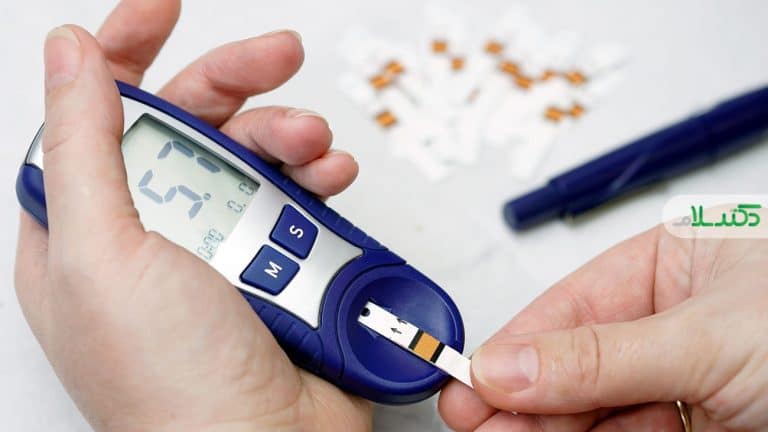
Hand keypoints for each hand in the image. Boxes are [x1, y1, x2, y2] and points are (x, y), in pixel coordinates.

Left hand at [15, 1, 369, 430]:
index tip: (163, 8)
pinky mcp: (282, 266)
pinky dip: (321, 180)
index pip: (95, 118)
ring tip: (315, 147)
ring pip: (255, 158)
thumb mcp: (103, 252)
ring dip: (290, 136)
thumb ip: (82, 145)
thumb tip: (69, 55)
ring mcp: (224, 251)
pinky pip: (301, 199)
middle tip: (279, 56)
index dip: (125, 54)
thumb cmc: (172, 385)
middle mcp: (156, 237)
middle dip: (234, 82)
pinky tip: (332, 180)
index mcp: (86, 232)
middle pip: (188, 126)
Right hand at [439, 225, 767, 430]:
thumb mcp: (711, 337)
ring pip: (593, 408)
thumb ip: (602, 355)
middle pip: (574, 359)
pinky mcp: (695, 428)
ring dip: (543, 425)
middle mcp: (671, 319)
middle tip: (474, 419)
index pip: (572, 303)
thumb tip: (512, 363)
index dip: (517, 342)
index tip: (472, 378)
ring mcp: (682, 380)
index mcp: (673, 264)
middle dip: (521, 391)